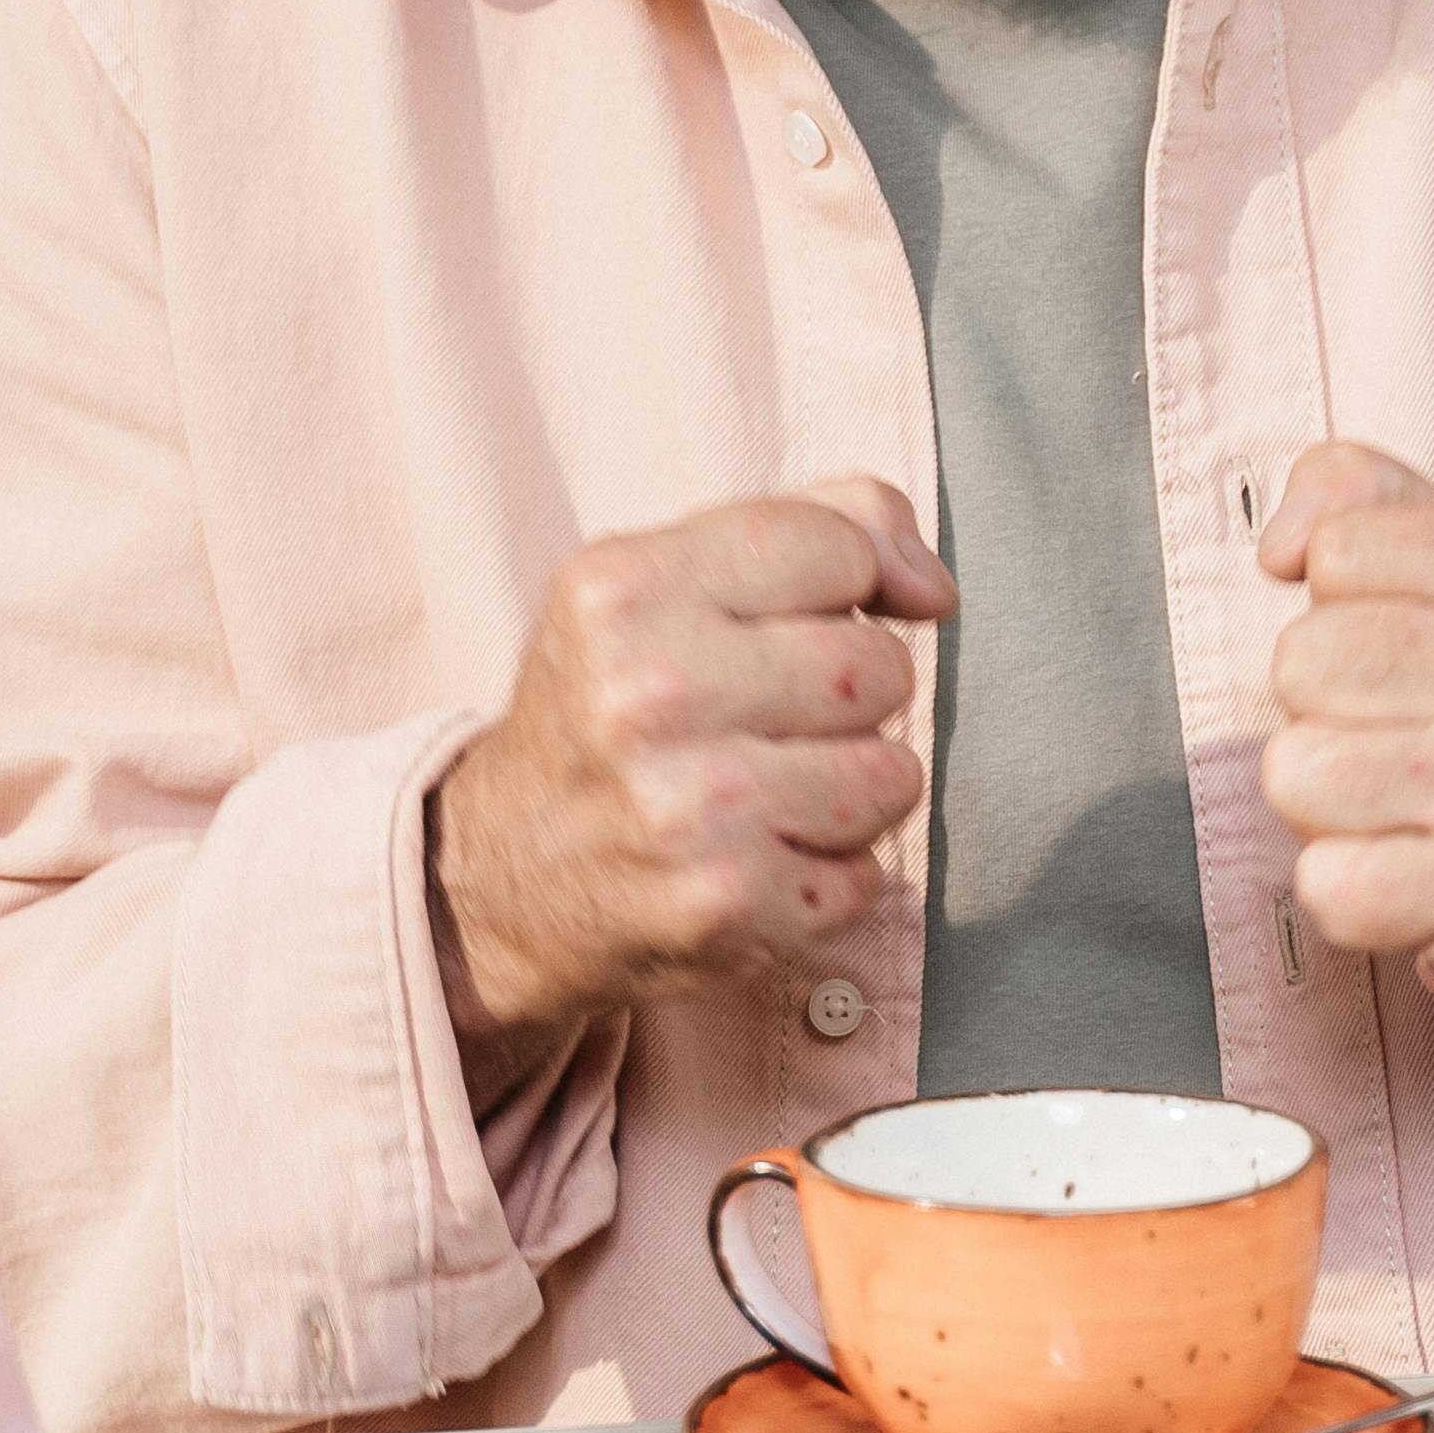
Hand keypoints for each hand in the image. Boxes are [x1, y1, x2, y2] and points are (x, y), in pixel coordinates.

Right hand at [427, 482, 954, 1056]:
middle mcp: (646, 695)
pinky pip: (869, 874)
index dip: (844, 585)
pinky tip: (755, 859)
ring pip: (892, 774)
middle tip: (768, 720)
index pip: (836, 546)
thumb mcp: (666, 582)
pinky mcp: (729, 906)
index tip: (794, 620)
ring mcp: (690, 808)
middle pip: (877, 667)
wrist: (499, 876)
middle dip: (850, 695)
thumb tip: (934, 590)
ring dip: (852, 789)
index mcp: (621, 591)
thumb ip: (819, 526)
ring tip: (769, 792)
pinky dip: (830, 874)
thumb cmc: (609, 707)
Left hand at [1255, 442, 1433, 1105]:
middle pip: (1301, 660)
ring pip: (1293, 770)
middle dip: (1328, 709)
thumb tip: (1279, 547)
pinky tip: (1417, 875)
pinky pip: (1323, 882)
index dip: (1348, 606)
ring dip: (1329, 804)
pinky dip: (1349, 892)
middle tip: (1411, 743)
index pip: (1340, 547)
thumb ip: (1366, 501)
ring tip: (1409, 808)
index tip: (1418, 654)